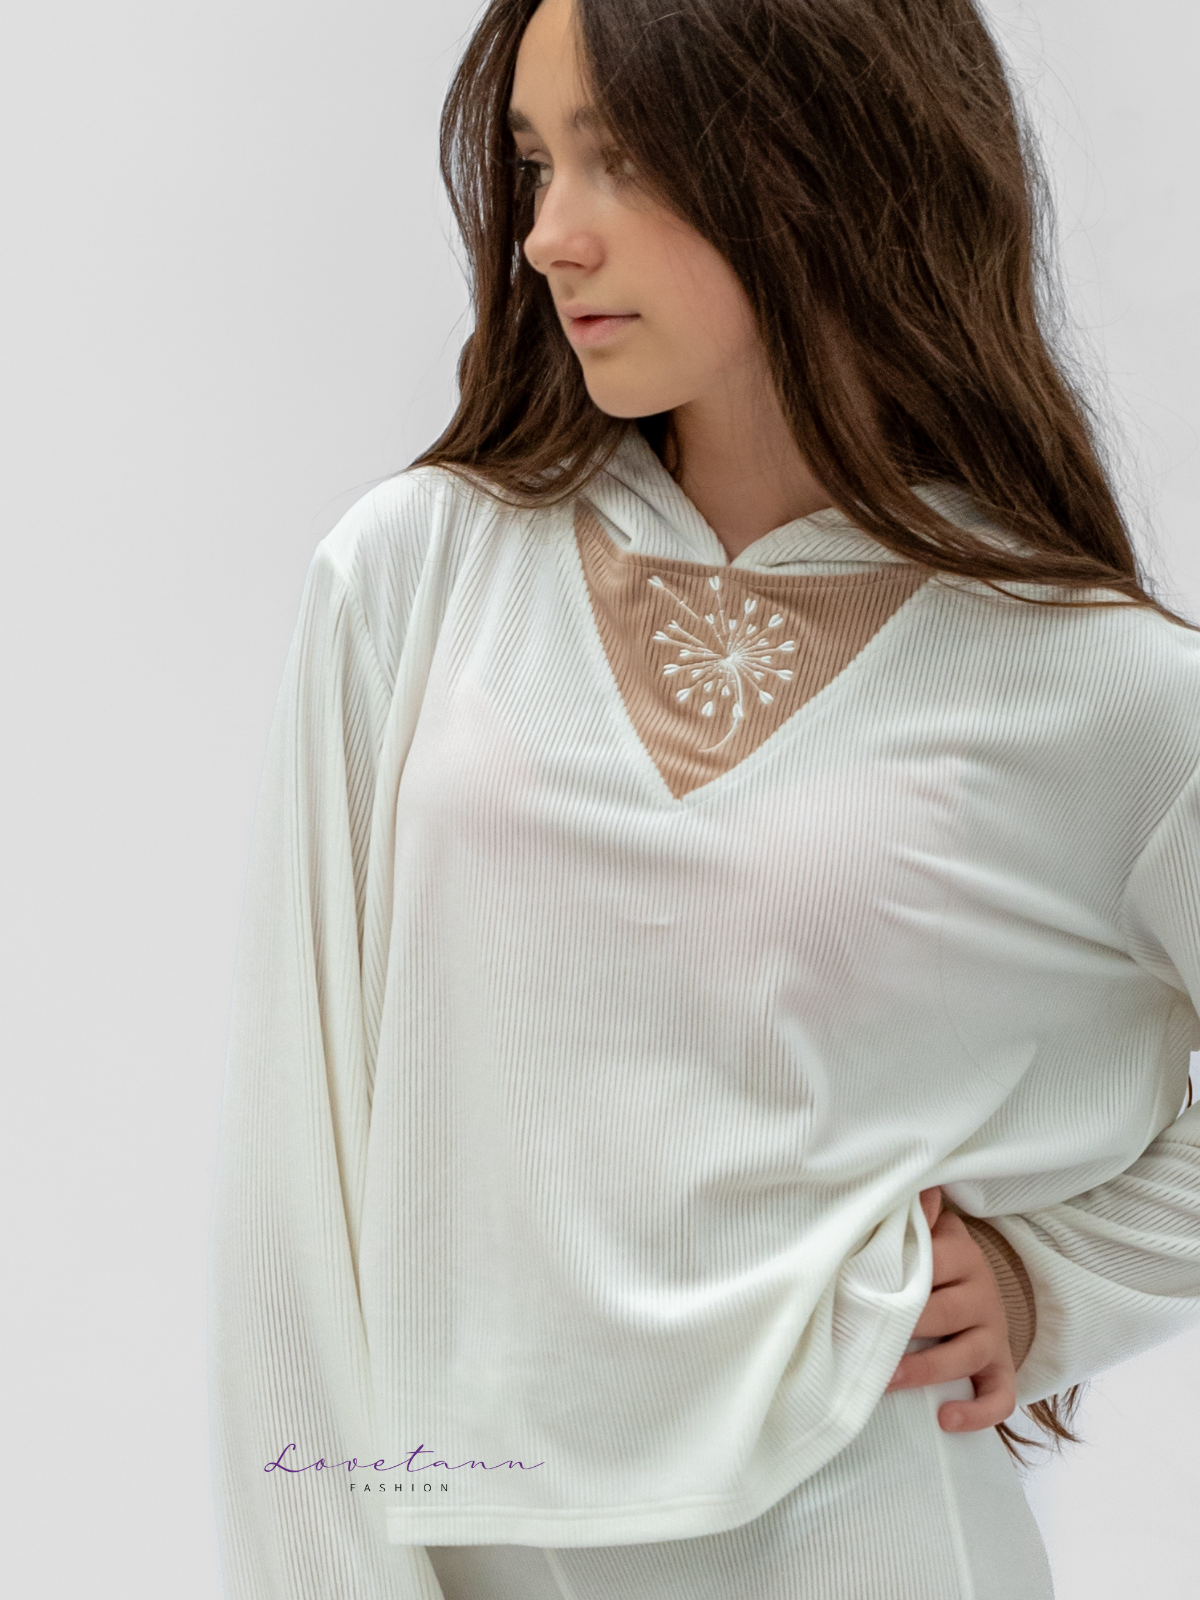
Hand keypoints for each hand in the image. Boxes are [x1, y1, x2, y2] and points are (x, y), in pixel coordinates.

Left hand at [884, 1186, 1017, 1432]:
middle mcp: (983, 1295)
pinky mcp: (1001, 1367)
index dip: (898, 1278)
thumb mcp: (929, 1231)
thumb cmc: (935, 1259)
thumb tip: (919, 1189)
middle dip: (905, 1326)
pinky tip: (945, 1419)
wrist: (977, 1285)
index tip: (860, 1288)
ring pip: (967, 1355)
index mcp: (963, 1256)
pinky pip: (1001, 1397)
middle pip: (947, 1313)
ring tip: (888, 1380)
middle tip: (865, 1336)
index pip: (932, 1265)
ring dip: (926, 1370)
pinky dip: (978, 1412)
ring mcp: (995, 1334)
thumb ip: (916, 1217)